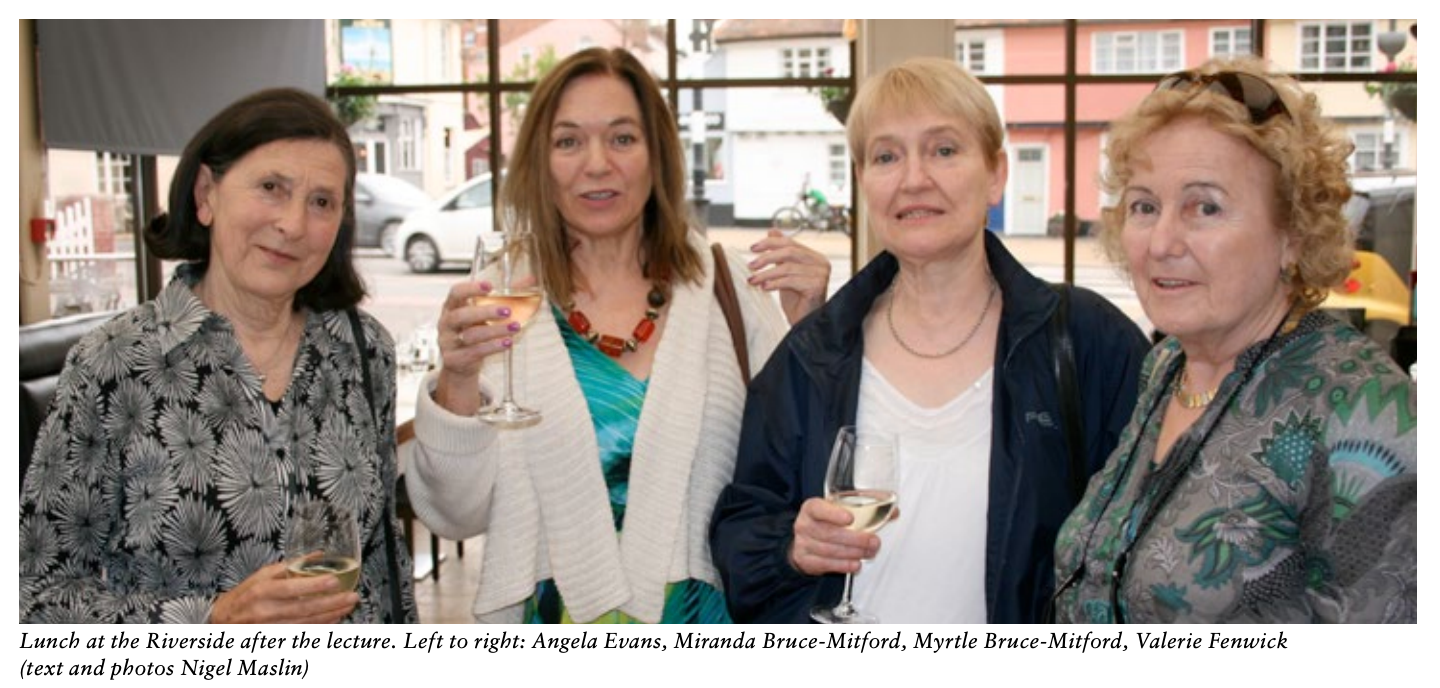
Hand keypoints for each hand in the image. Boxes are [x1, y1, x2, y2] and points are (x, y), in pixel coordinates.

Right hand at [210, 561, 357, 623]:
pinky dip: (321, 627)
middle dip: (331, 603)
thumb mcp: (261, 575)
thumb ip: (290, 566)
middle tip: (352, 596)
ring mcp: (270, 628)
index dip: (314, 586)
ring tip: (348, 606)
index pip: (291, 588)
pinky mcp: (275, 638)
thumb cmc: (245, 595)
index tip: (335, 581)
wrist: (223, 621)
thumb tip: (319, 555)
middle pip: (303, 609)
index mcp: (261, 591)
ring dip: (330, 615)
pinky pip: (302, 634)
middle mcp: (265, 611)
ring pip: (306, 624)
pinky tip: (335, 619)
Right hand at [433, 279, 522, 415]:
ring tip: (515, 327)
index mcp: (451, 306)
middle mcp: (446, 323)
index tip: (490, 286)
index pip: (456, 293)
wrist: (459, 363)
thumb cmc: (473, 330)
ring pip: (470, 335)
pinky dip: (492, 347)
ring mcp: (448, 342)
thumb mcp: (483, 313)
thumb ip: (505, 295)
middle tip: (507, 311)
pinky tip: (507, 343)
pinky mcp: (454, 359)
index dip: (471, 288)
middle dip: (485, 312)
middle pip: (460, 315)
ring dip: (494, 331)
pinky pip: (474, 352)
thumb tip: (531, 278)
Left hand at [746, 229, 830, 324]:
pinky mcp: (817, 286)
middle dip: (766, 257)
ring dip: (766, 273)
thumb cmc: (796, 300)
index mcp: (815, 257)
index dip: (770, 243)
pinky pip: (790, 280)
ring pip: (788, 267)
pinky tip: (763, 288)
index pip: (790, 243)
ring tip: (752, 280)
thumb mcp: (785, 272)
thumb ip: (781, 253)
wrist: (805, 323)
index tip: (752, 248)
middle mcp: (821, 263)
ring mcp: (821, 274)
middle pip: (790, 251)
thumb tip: (771, 230)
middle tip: (750, 265)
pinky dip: (774, 283)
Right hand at [788, 497, 890, 576]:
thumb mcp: (840, 510)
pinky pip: (826, 564)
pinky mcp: (806, 560)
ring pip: (829, 550)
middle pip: (829, 533)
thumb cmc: (827, 522)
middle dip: (855, 539)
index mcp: (812, 508)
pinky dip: (843, 565)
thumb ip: (866, 509)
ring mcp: (803, 543)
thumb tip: (894, 512)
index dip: (834, 514)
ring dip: (853, 553)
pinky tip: (855, 564)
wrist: (807, 540)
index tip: (851, 518)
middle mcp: (804, 524)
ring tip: (868, 552)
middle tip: (873, 541)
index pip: (818, 508)